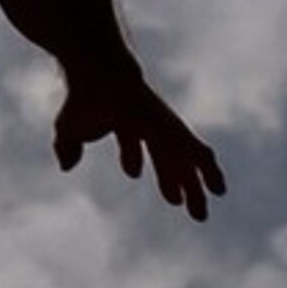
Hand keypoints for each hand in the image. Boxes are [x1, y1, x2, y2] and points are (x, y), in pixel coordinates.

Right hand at [54, 69, 227, 220]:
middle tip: (177, 203)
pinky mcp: (176, 130)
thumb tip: (66, 166)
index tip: (133, 172)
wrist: (105, 76)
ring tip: (201, 211)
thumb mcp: (70, 129)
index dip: (131, 156)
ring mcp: (164, 127)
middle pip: (162, 155)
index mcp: (122, 121)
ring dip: (193, 186)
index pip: (129, 140)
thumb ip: (68, 147)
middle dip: (170, 179)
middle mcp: (147, 124)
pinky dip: (210, 173)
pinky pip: (200, 154)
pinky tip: (220, 190)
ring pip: (183, 161)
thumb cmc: (85, 99)